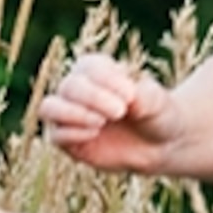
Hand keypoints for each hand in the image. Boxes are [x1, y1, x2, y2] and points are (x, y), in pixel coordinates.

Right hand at [35, 51, 175, 174]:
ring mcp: (69, 115)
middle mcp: (77, 89)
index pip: (88, 67)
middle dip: (94, 98)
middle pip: (69, 86)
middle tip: (120, 111)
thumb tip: (128, 96)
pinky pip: (56, 135)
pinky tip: (95, 134)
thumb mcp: (158, 102)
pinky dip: (73, 133)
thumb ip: (143, 96)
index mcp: (96, 70)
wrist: (162, 145)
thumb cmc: (158, 114)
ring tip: (100, 121)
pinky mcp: (68, 142)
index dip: (106, 78)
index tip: (130, 93)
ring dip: (73, 113)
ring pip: (49, 107)